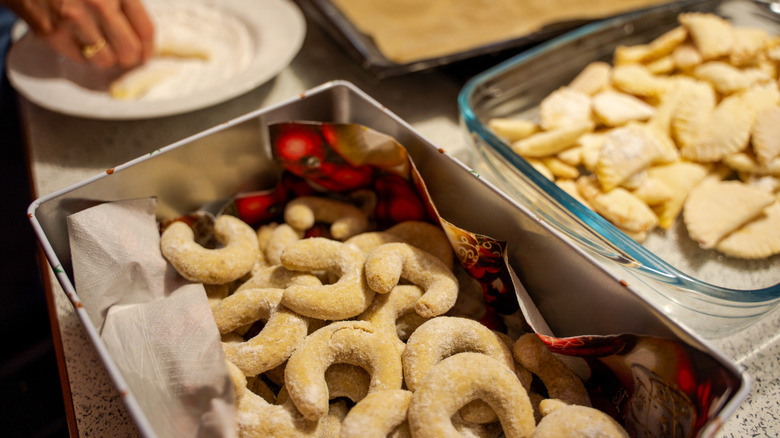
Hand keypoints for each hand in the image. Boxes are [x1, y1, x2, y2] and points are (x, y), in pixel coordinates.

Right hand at [3, 0, 153, 68]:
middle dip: (132, 58)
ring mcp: (73, 20)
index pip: (145, 30)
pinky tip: (81, 41)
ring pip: (106, 60)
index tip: (146, 53)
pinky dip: (84, 55)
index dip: (149, 47)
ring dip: (107, 57)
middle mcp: (98, 4)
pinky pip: (81, 60)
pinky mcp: (51, 33)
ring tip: (102, 46)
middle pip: (129, 51)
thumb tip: (142, 36)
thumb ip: (124, 3)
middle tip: (128, 56)